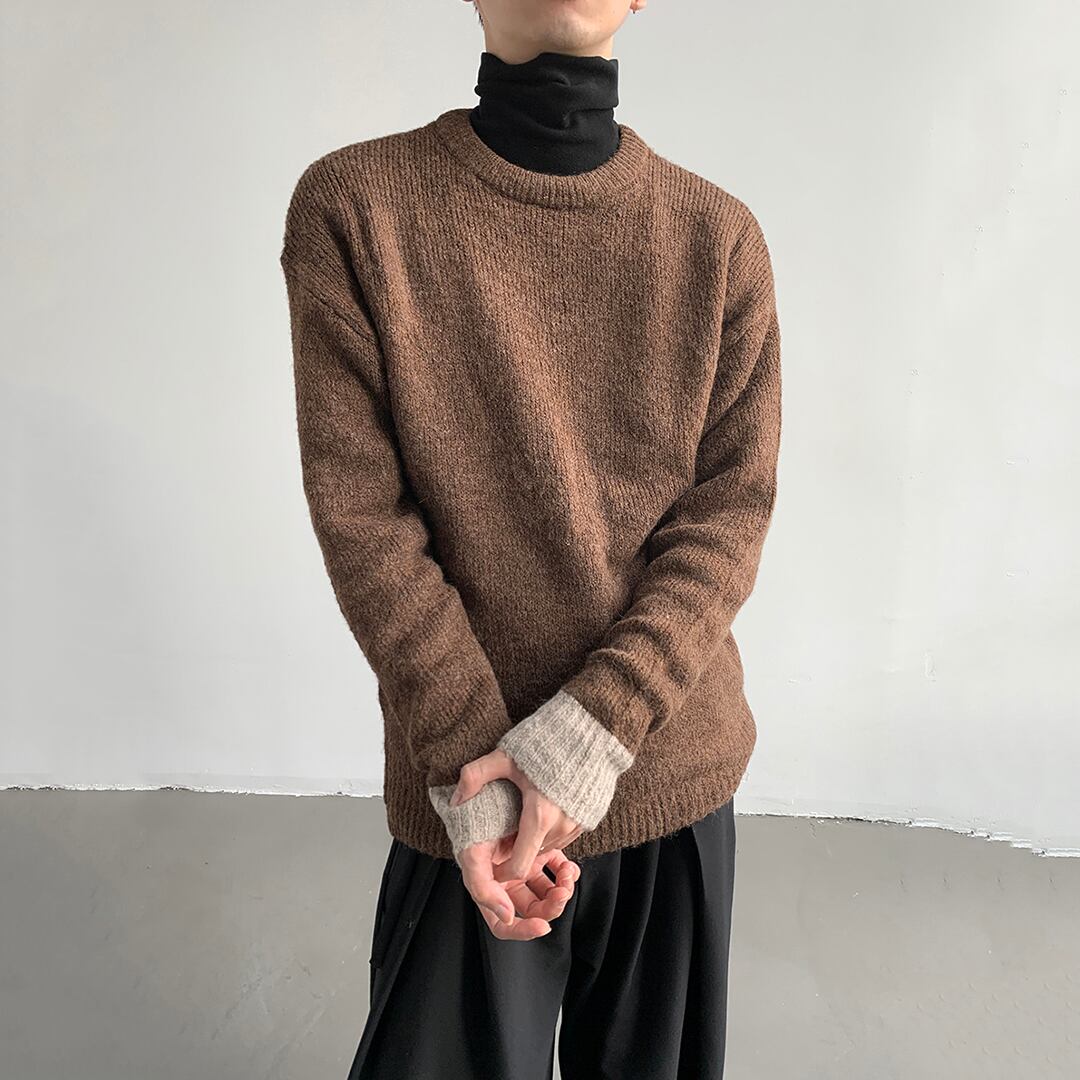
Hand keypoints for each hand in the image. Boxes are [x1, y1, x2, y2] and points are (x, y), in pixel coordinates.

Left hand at [451, 748, 586, 880]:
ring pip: (550, 847)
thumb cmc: (549, 740)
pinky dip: (551, 831)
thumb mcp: (506, 755)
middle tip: (503, 831)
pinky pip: (566, 835)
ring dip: (534, 840)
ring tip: (521, 817)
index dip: (502, 871)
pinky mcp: (589, 816)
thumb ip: (476, 776)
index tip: (492, 861)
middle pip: (533, 857)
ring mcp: (579, 823)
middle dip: (516, 851)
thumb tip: (455, 799)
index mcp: (540, 816)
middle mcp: (562, 826)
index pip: (519, 867)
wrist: (591, 728)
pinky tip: (542, 807)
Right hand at [458, 835, 579, 940]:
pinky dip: (566, 872)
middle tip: (562, 893)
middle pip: (533, 910)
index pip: (504, 923)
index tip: (542, 926)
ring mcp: (526, 866)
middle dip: (551, 907)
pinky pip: (557, 869)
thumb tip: (508, 917)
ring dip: (562, 890)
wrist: (487, 788)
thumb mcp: (471, 856)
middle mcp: (508, 881)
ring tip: (568, 877)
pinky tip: (569, 867)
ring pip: (549, 892)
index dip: (523, 931)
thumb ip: (483, 888)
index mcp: (490, 888)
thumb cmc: (473, 823)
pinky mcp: (540, 850)